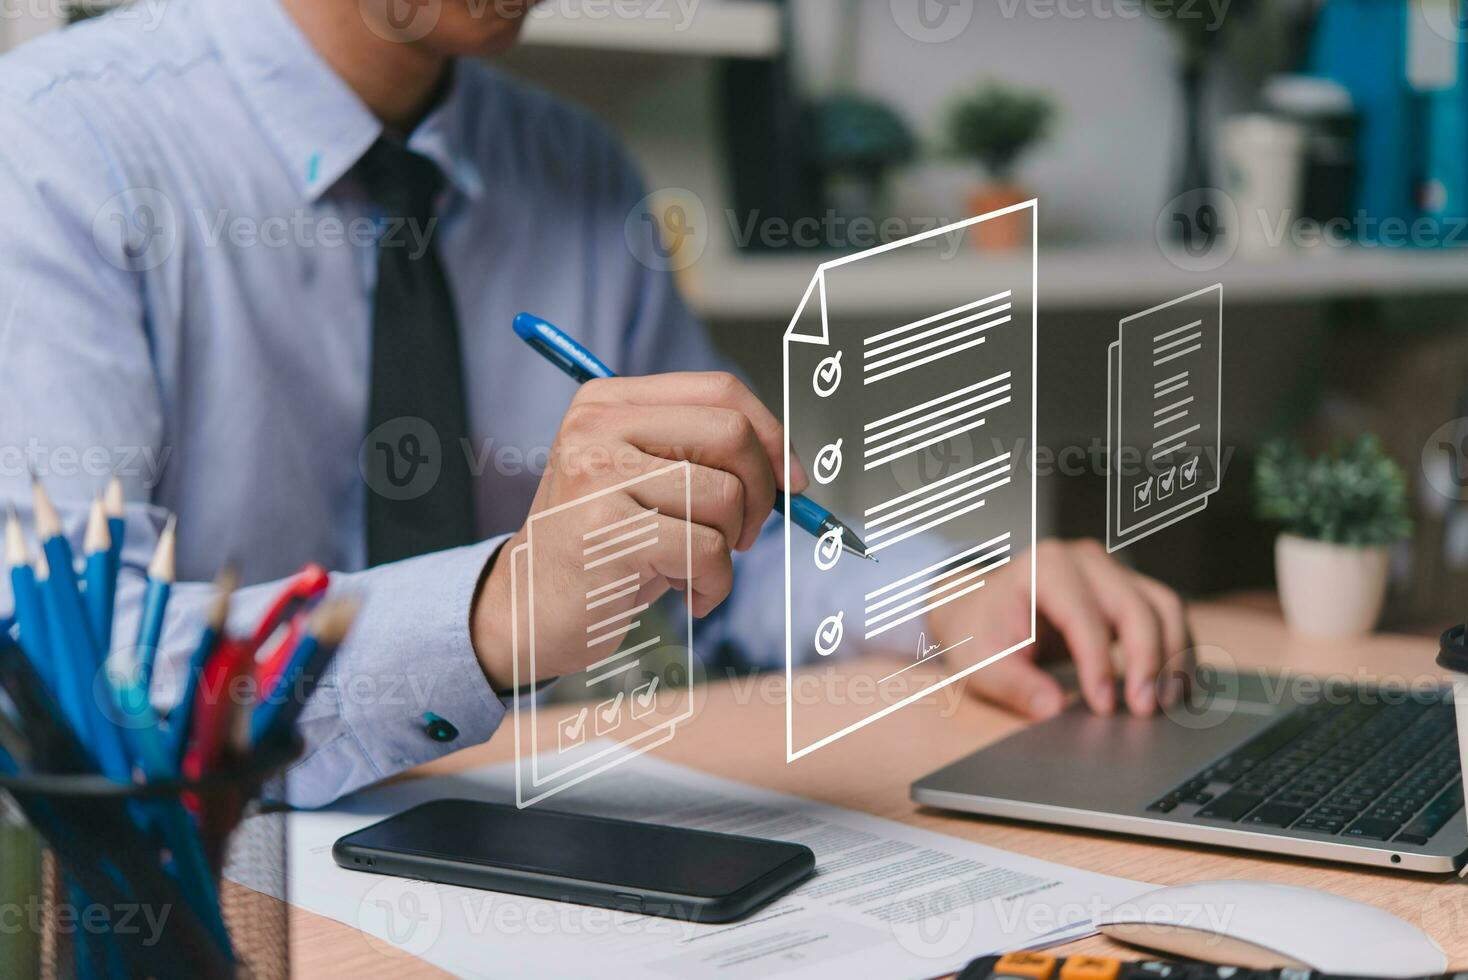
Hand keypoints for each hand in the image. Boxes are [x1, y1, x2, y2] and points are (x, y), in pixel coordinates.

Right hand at [470, 372, 807, 689]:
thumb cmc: (601, 548)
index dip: (770, 434)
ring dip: (730, 548)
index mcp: (607, 402)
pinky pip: (707, 551)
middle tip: (745, 534)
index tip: (791, 480)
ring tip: (694, 569)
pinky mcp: (607, 532)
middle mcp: (597, 429)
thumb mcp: (640, 481)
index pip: (718, 390)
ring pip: (724, 497)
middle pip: (730, 434)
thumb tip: (787, 467)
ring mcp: (598, 478)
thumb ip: (698, 455)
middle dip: (760, 491)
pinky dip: (714, 584)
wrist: (525, 612)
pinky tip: (685, 595)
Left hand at [928, 539, 1190, 719]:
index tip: (1104, 706)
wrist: (980, 610)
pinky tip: (1174, 688)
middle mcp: (1084, 561)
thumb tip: (1052, 708)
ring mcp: (1111, 571)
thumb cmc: (981, 633)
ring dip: (1174, 655)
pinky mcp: (1128, 590)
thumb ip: (1014, 685)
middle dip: (1148, 660)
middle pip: (1135, 606)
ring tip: (1167, 702)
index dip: (1099, 664)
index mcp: (1043, 568)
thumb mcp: (981, 663)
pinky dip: (1178, 649)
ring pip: (1164, 606)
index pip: (1083, 616)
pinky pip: (1167, 615)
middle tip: (1145, 710)